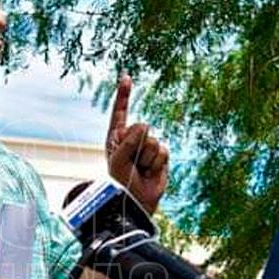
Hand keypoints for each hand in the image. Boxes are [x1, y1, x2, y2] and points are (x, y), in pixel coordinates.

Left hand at [106, 73, 167, 214]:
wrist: (135, 201)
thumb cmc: (121, 181)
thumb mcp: (118, 159)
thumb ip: (129, 140)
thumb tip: (145, 126)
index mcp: (116, 137)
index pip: (119, 112)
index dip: (123, 94)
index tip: (126, 76)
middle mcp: (131, 139)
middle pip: (140, 127)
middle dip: (136, 146)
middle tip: (131, 163)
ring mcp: (147, 146)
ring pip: (152, 141)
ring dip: (146, 158)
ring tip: (140, 170)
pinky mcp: (161, 156)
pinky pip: (162, 151)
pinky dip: (156, 164)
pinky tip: (150, 172)